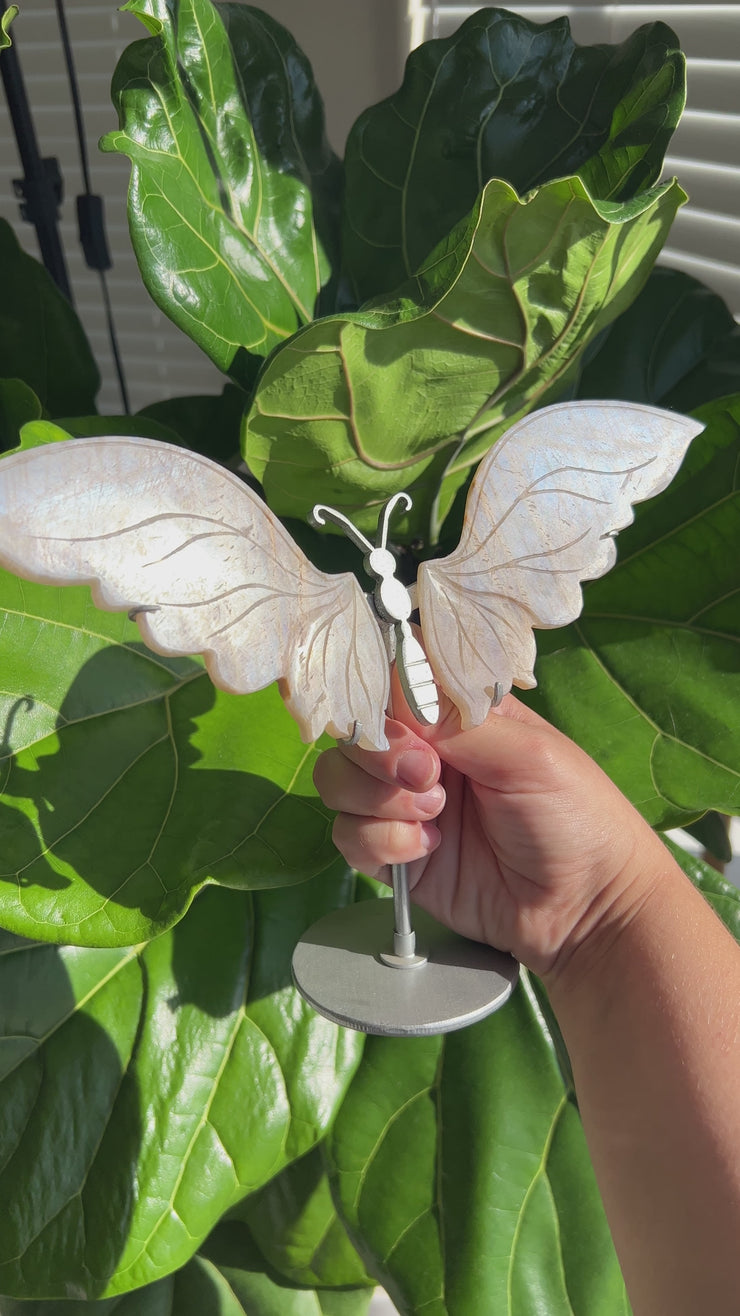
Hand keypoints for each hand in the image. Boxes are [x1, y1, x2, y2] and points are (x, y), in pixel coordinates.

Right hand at [313, 679, 668, 981]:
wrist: (586, 911)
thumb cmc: (577, 819)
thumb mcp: (528, 755)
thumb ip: (458, 720)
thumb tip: (393, 689)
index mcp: (459, 714)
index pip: (391, 683)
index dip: (382, 700)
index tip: (408, 728)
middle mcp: (425, 752)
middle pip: (355, 733)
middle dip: (379, 755)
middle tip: (428, 778)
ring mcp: (406, 803)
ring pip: (340, 781)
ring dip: (377, 798)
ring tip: (434, 817)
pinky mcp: (396, 855)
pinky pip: (349, 836)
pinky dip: (380, 842)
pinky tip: (428, 851)